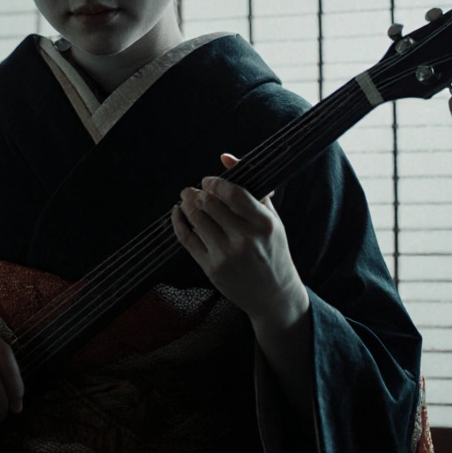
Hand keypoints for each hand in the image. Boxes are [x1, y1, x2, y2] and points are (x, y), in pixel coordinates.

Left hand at [171, 153, 308, 329]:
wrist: (274, 295)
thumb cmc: (273, 250)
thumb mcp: (271, 218)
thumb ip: (252, 186)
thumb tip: (225, 157)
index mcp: (264, 224)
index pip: (232, 193)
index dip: (214, 183)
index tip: (208, 181)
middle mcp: (246, 240)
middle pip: (209, 204)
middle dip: (196, 192)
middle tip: (193, 190)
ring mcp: (226, 256)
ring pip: (195, 219)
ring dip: (186, 204)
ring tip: (186, 199)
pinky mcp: (211, 269)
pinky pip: (186, 239)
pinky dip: (178, 222)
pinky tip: (178, 213)